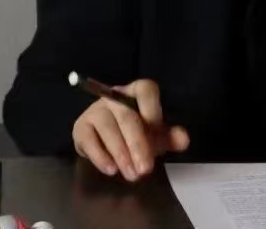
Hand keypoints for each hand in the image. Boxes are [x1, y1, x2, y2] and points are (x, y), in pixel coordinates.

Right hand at [71, 79, 189, 180]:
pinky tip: (112, 170)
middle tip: (146, 169)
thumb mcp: (156, 136)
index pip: (146, 90)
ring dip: (121, 154)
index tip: (158, 130)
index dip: (153, 108)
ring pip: (108, 128)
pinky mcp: (81, 127)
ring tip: (132, 175)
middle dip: (138, 144)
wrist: (107, 146)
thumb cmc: (136, 135)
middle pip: (126, 115)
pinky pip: (89, 140)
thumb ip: (170, 137)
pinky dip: (100, 156)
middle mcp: (114, 97)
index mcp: (137, 92)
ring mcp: (95, 110)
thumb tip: (184, 140)